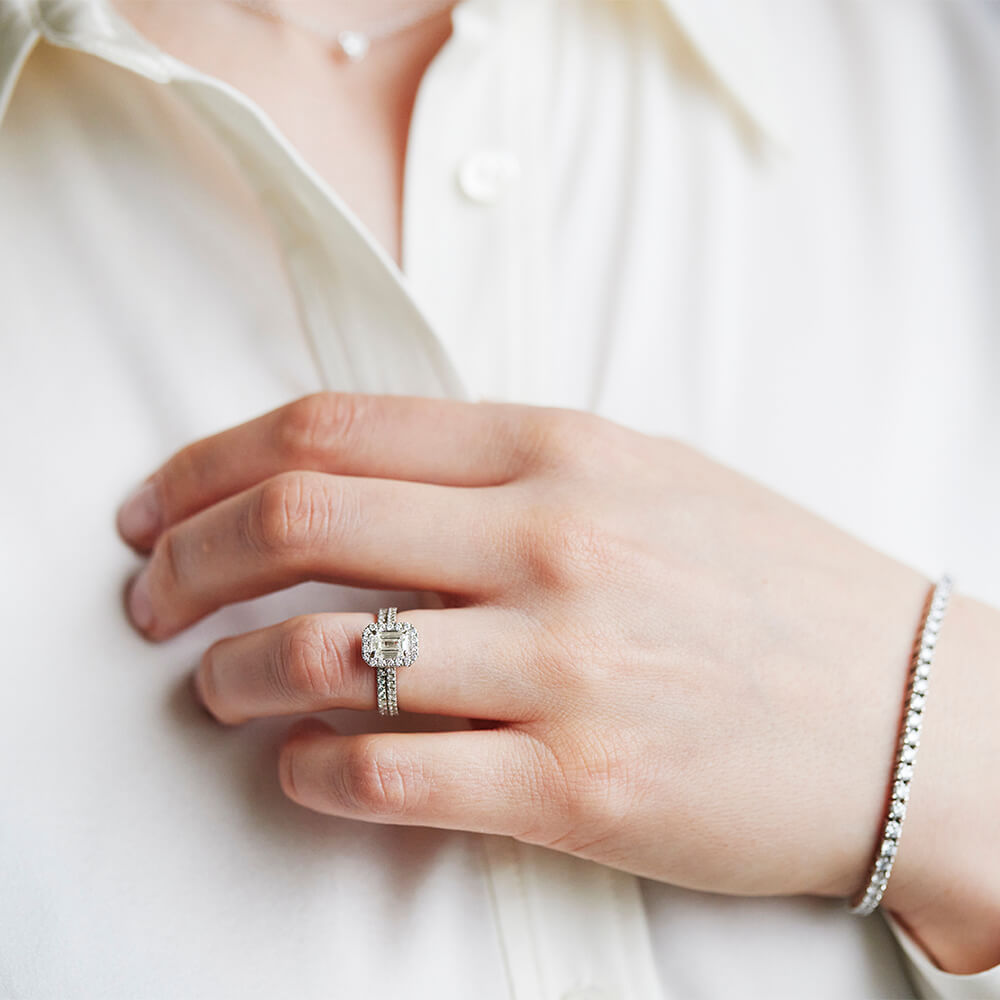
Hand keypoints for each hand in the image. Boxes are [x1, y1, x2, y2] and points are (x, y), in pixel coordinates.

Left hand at [115, 392, 949, 908]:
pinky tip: (300, 767)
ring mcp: (564, 663)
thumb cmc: (772, 588)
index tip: (158, 506)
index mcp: (561, 450)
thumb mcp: (641, 480)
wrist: (910, 713)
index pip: (331, 428)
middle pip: (300, 519)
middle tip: (148, 597)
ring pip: (322, 652)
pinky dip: (308, 771)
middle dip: (185, 559)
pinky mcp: (577, 787)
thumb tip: (360, 488)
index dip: (210, 463)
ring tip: (212, 686)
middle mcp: (552, 541)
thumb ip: (502, 472)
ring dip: (228, 673)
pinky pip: (386, 771)